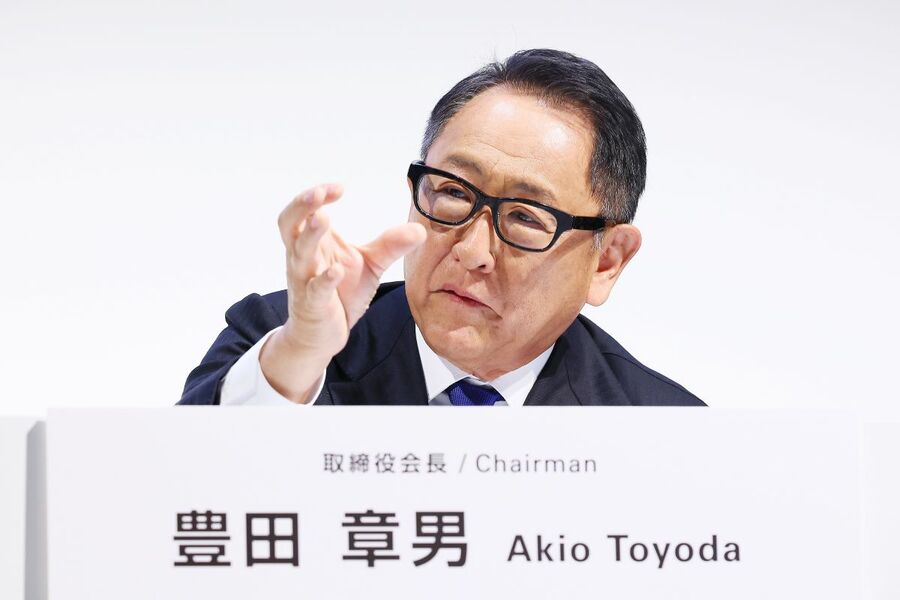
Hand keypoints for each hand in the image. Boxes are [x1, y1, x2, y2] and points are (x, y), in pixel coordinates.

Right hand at [260, 183, 425, 402]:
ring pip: (299, 254)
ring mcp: (304, 280)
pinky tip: (336, 270)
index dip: (317, 195)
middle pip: (289, 224)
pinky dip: (323, 280)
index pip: (305, 210)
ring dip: (310, 236)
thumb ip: (391, 245)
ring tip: (323, 218)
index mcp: (314, 242)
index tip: (339, 187)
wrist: (322, 335)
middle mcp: (303, 257)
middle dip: (301, 206)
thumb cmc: (340, 293)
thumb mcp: (370, 264)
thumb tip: (420, 229)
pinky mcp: (312, 305)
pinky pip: (314, 290)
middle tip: (318, 193)